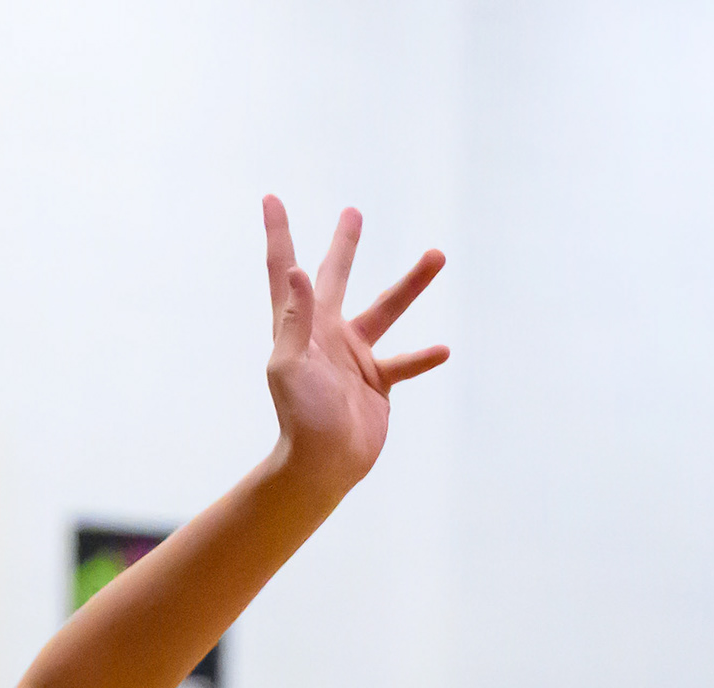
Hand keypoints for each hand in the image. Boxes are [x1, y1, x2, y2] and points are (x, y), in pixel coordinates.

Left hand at [262, 198, 445, 495]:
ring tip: (437, 254)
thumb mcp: (291, 366)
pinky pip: (404, 363)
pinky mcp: (376, 383)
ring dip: (411, 285)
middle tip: (354, 213)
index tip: (271, 198)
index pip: (285, 269)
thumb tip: (297, 271)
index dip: (278, 234)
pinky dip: (422, 356)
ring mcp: (353, 358)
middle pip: (336, 277)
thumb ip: (295, 320)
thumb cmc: (301, 417)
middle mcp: (326, 335)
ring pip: (386, 310)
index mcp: (300, 326)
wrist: (323, 464)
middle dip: (344, 246)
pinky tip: (442, 349)